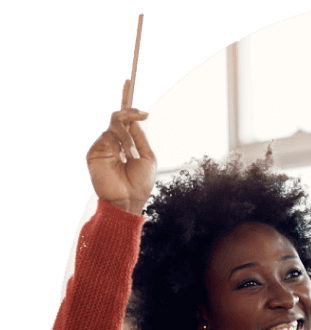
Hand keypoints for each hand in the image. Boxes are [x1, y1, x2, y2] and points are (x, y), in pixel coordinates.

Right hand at [85, 79, 156, 213]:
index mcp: (129, 141)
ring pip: (114, 127)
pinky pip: (106, 138)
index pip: (125, 116)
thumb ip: (139, 136)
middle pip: (119, 115)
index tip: (129, 80)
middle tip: (142, 114)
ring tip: (132, 157)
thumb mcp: (147, 156)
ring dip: (127, 140)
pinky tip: (121, 160)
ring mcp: (103, 145)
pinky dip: (117, 147)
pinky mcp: (94, 152)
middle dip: (130, 112)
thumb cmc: (140, 182)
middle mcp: (115, 140)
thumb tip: (134, 117)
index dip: (126, 98)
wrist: (129, 200)